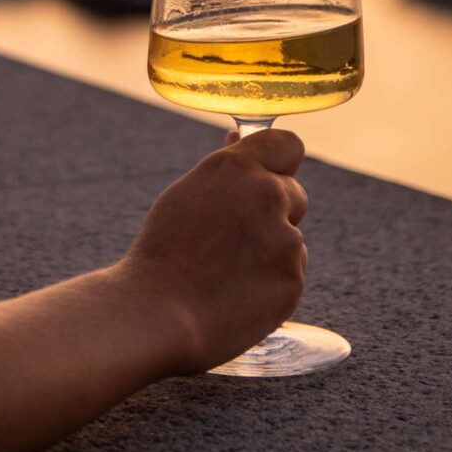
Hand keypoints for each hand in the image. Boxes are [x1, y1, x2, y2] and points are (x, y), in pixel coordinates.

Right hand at [120, 129, 307, 373]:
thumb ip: (225, 169)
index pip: (288, 145)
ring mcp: (285, 239)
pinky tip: (238, 294)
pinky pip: (291, 274)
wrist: (157, 313)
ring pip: (292, 238)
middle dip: (275, 211)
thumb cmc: (163, 252)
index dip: (279, 163)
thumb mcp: (188, 194)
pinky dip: (272, 283)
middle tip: (235, 237)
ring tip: (228, 272)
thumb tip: (238, 138)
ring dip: (272, 250)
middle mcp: (269, 195)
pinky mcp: (293, 280)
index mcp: (239, 167)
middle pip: (294, 193)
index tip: (267, 178)